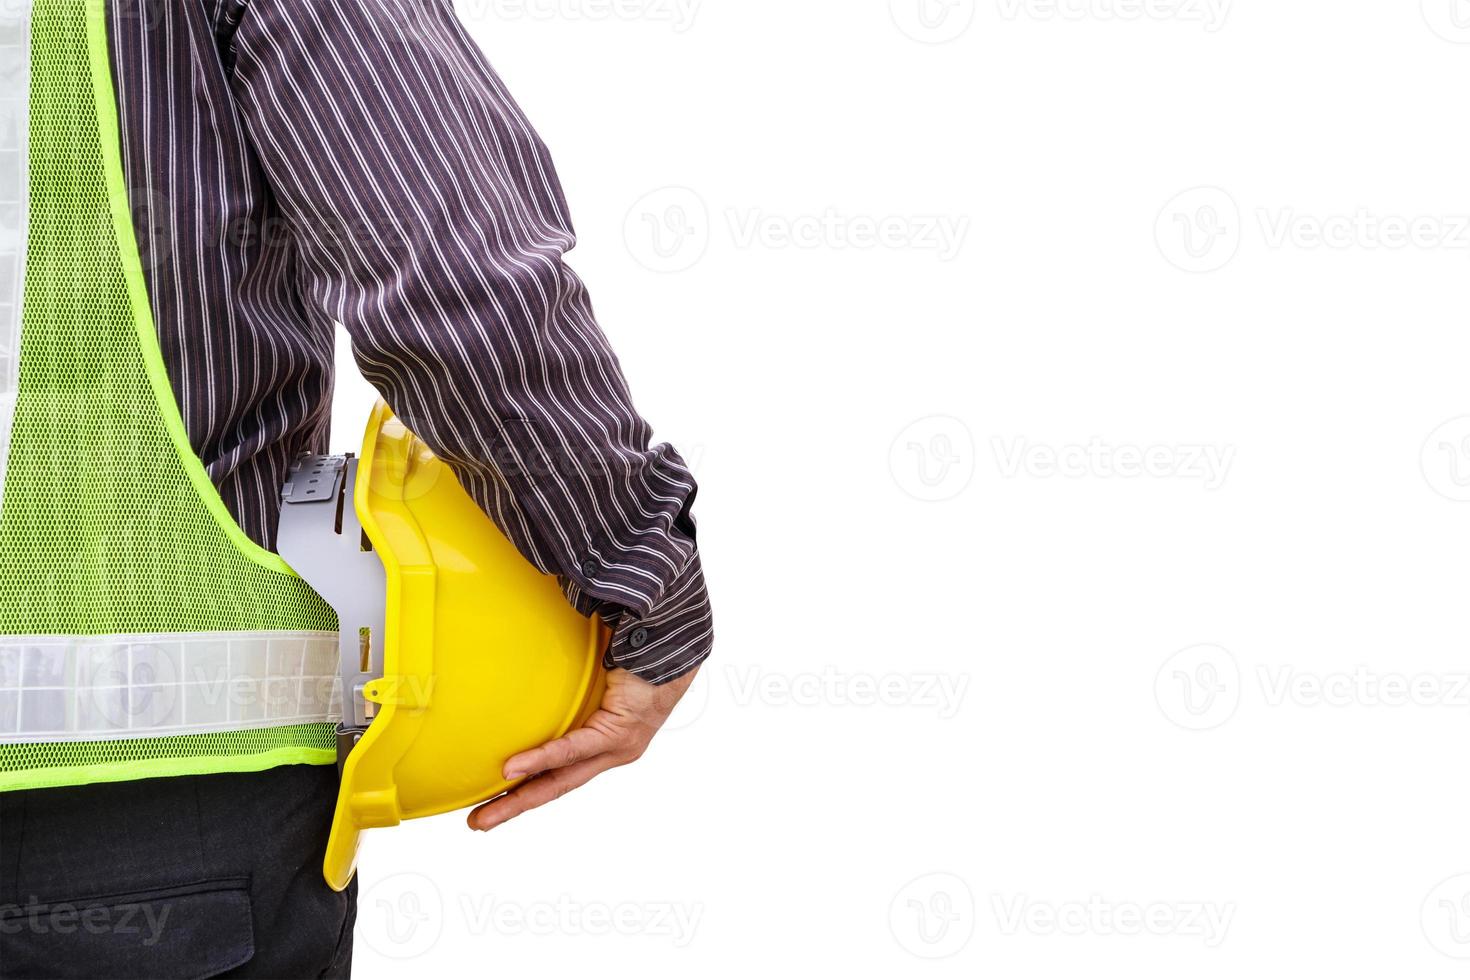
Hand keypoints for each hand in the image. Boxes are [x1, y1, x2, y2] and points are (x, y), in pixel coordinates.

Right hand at [468, 665, 698, 830]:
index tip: (492, 800)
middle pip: (555, 787)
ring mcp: (617, 747)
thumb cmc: (635, 649)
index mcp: (604, 742)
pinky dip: (541, 760)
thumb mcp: (590, 671)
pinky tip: (511, 770)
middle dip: (513, 807)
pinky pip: (574, 749)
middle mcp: (611, 752)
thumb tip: (521, 658)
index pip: (559, 773)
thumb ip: (560, 674)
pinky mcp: (619, 733)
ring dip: (519, 797)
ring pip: (560, 779)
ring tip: (484, 813)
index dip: (526, 788)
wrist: (674, 638)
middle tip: (476, 823)